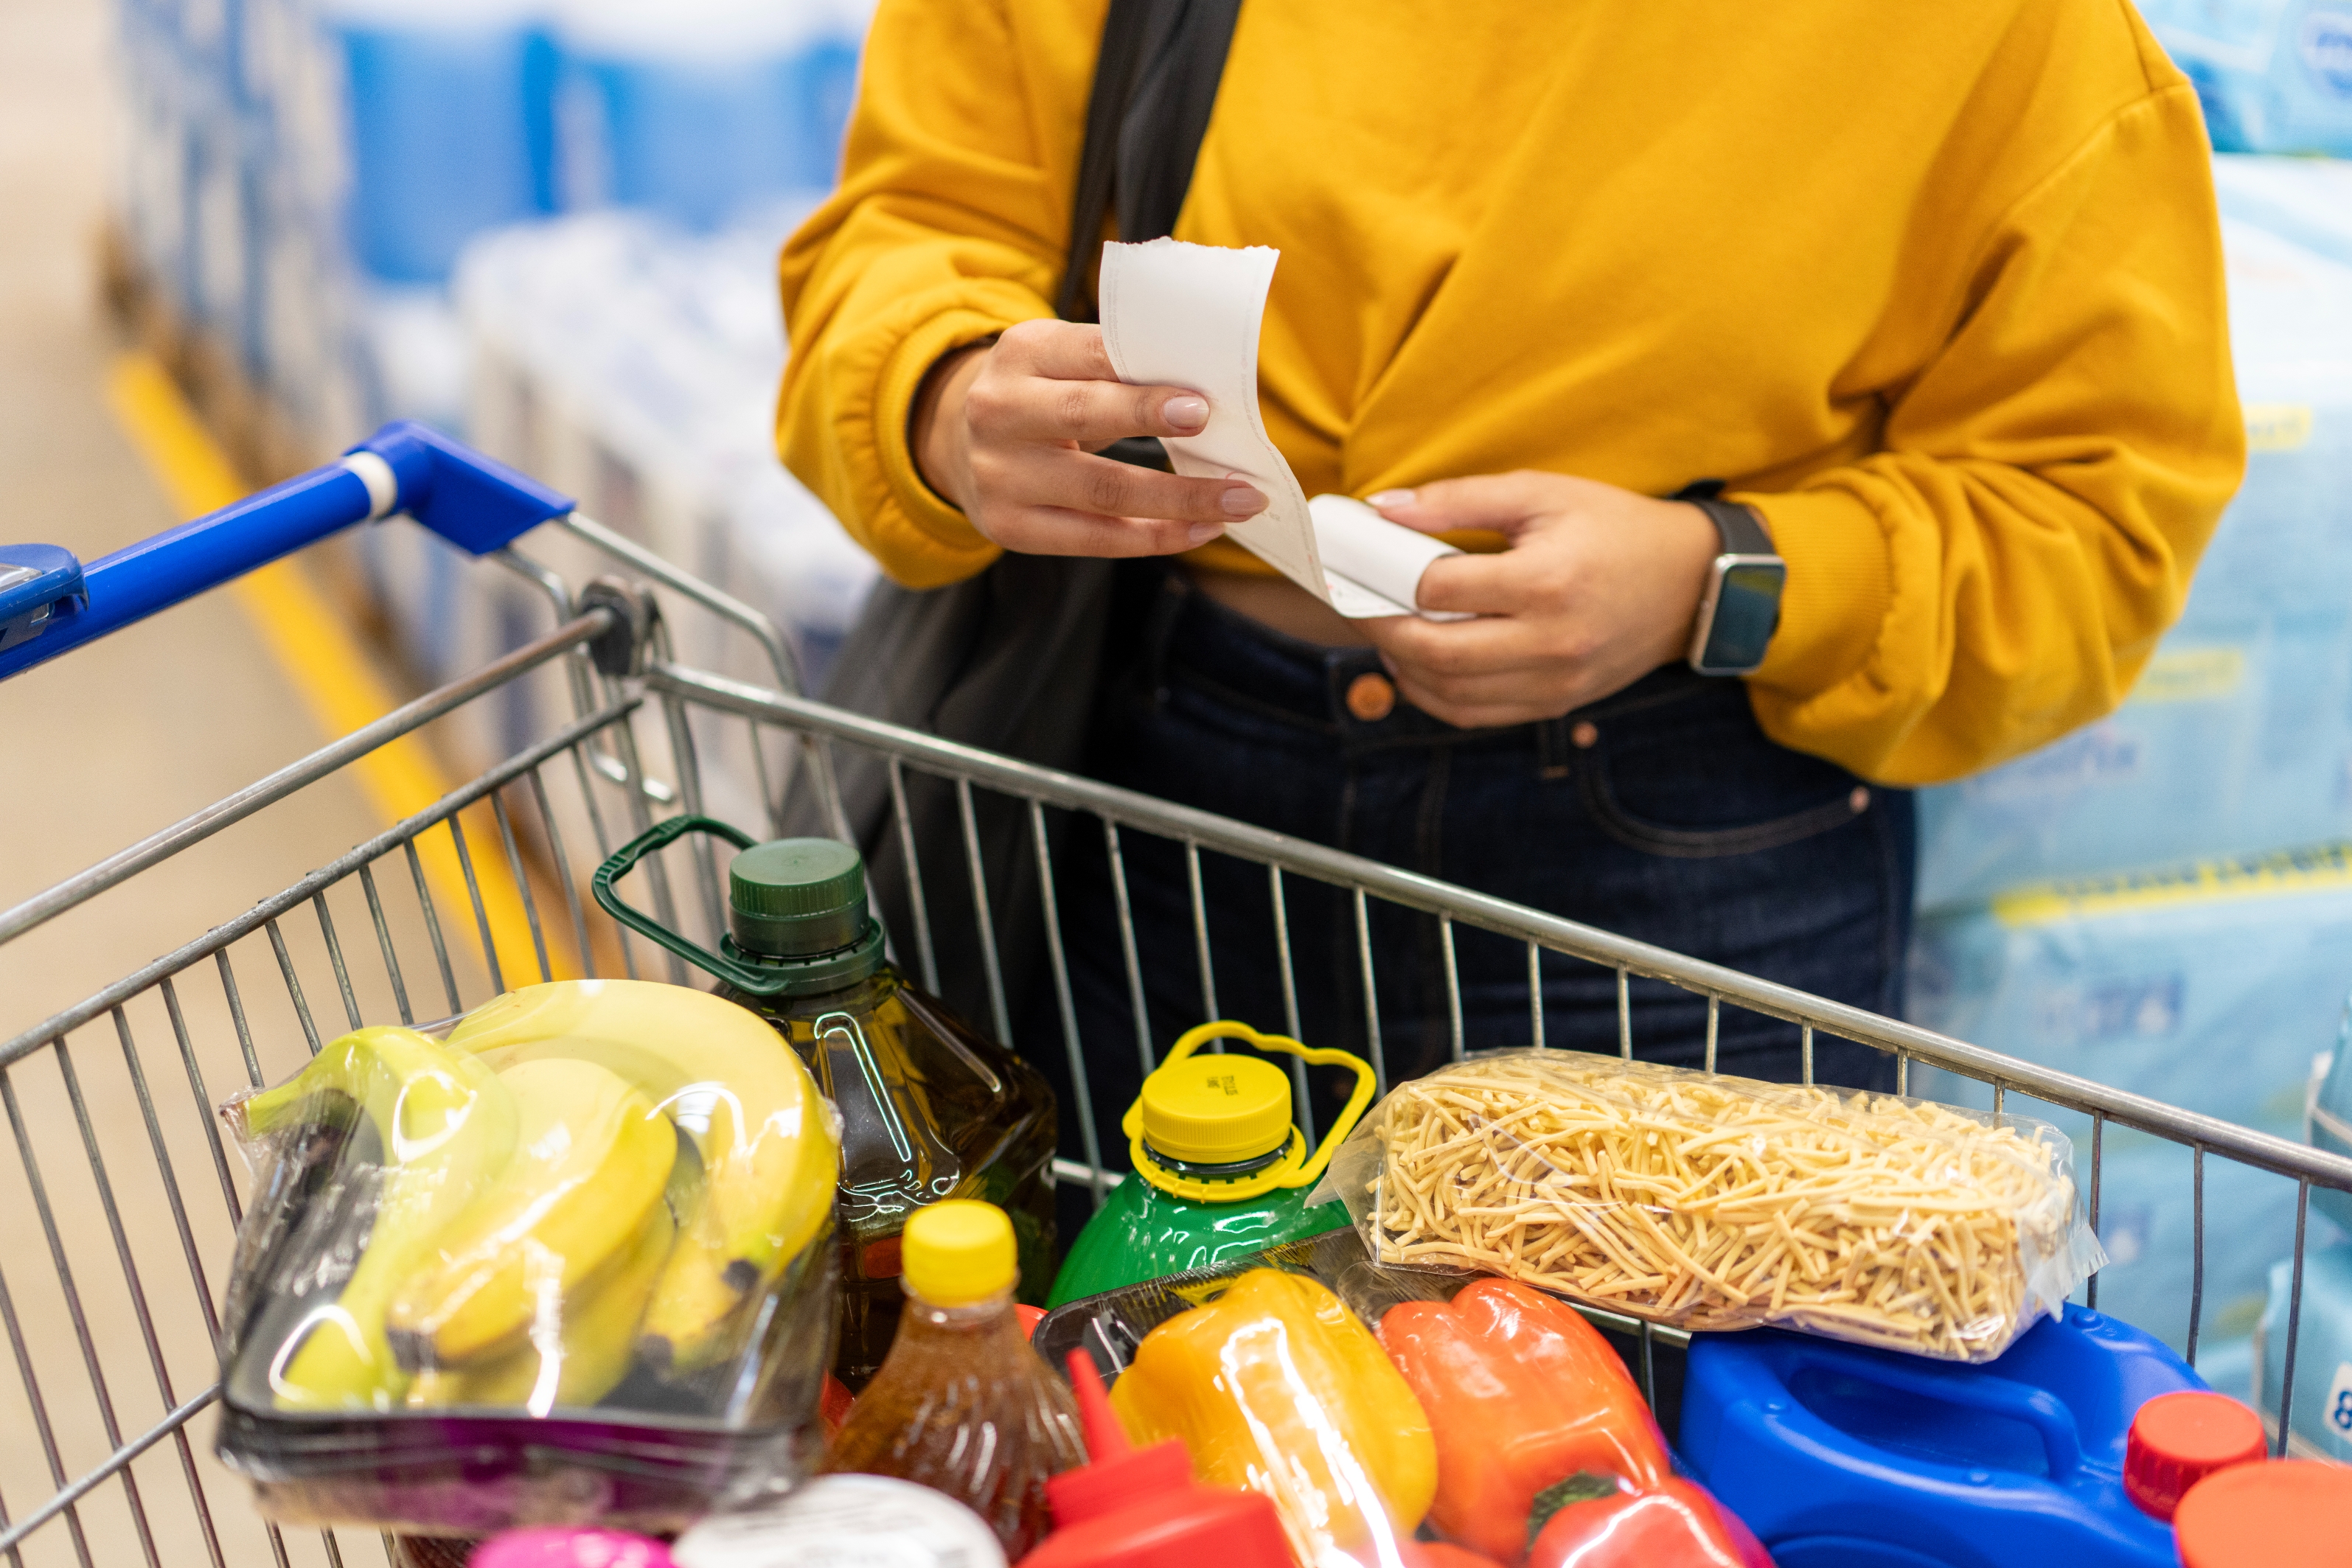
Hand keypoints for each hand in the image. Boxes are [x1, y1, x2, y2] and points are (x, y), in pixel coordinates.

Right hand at [912, 319, 1266, 555]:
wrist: (960, 446)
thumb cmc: (1041, 396)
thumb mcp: (1061, 361)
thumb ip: (1114, 367)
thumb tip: (1205, 393)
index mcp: (1020, 352)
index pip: (1088, 358)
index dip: (1141, 381)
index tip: (1199, 402)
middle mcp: (998, 410)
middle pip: (1084, 417)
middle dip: (1152, 423)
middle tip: (1215, 433)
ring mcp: (999, 474)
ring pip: (1101, 491)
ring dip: (1179, 499)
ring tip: (1238, 501)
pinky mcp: (1009, 526)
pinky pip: (1093, 538)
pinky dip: (1153, 538)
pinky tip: (1199, 530)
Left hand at [1360, 471, 1725, 728]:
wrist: (1690, 584)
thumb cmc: (1614, 528)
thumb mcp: (1541, 493)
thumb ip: (1458, 499)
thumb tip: (1383, 508)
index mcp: (1546, 581)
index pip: (1438, 590)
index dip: (1384, 577)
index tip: (1355, 565)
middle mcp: (1552, 641)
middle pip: (1436, 652)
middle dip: (1381, 629)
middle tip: (1358, 603)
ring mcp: (1556, 683)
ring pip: (1450, 694)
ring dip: (1403, 667)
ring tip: (1387, 632)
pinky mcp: (1557, 705)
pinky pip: (1477, 715)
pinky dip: (1436, 695)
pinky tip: (1421, 665)